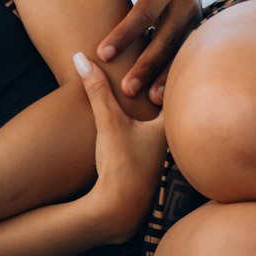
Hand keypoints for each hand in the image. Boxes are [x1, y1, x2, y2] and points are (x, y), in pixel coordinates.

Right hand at [72, 52, 166, 243]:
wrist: (117, 209)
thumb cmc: (120, 166)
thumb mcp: (107, 122)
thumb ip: (96, 89)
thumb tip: (79, 57)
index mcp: (171, 124)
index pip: (176, 87)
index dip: (168, 66)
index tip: (163, 45)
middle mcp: (172, 138)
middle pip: (171, 104)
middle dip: (159, 83)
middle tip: (153, 59)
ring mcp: (162, 153)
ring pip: (161, 121)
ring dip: (151, 104)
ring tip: (141, 84)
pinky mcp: (149, 164)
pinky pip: (150, 135)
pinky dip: (143, 122)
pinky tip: (131, 119)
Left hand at [87, 0, 200, 104]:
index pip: (143, 12)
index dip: (124, 34)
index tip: (101, 54)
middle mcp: (184, 1)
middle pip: (165, 37)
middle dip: (146, 64)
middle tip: (125, 89)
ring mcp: (194, 18)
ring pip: (179, 51)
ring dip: (164, 76)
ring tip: (148, 100)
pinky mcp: (196, 31)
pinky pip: (185, 56)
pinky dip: (174, 75)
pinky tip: (162, 97)